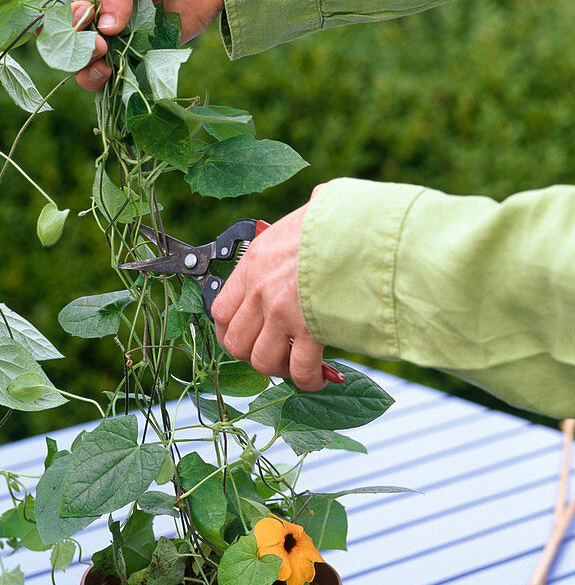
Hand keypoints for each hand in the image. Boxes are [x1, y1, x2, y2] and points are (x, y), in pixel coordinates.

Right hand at [74, 0, 223, 90]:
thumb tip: (105, 29)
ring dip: (91, 70)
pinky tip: (117, 77)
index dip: (66, 19)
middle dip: (79, 48)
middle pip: (75, 41)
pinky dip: (117, 81)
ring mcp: (124, 35)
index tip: (82, 18)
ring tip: (105, 65)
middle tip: (99, 45)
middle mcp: (104, 12)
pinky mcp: (145, 52)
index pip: (65, 7)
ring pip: (94, 63)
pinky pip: (124, 72)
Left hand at [212, 194, 332, 391]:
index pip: (220, 310)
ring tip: (296, 364)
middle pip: (236, 343)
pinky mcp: (309, 329)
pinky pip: (299, 369)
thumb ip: (299, 230)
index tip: (247, 336)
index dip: (231, 331)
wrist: (365, 226)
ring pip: (262, 361)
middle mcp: (261, 290)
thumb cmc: (341, 219)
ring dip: (280, 369)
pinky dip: (308, 380)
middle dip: (253, 354)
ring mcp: (282, 312)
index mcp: (255, 263)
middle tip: (275, 352)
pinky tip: (319, 377)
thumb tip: (318, 205)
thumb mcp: (306, 216)